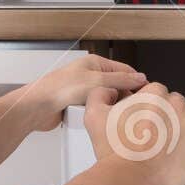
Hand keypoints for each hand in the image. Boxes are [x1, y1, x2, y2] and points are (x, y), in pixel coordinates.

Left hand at [19, 55, 146, 131]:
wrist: (37, 107)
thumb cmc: (59, 89)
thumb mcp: (97, 81)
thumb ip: (121, 79)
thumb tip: (140, 78)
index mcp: (95, 64)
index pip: (125, 70)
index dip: (136, 82)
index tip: (147, 94)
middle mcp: (90, 76)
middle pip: (117, 86)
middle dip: (124, 97)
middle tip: (134, 108)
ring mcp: (84, 91)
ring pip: (107, 101)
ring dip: (111, 107)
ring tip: (117, 115)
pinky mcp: (78, 106)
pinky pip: (96, 110)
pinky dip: (100, 115)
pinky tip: (103, 120)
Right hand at [86, 82, 184, 184]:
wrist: (130, 178)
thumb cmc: (116, 152)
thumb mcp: (95, 116)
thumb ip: (100, 94)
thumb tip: (110, 90)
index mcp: (153, 94)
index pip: (157, 91)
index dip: (151, 106)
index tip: (148, 119)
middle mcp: (174, 104)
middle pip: (176, 101)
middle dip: (168, 114)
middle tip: (158, 132)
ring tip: (176, 135)